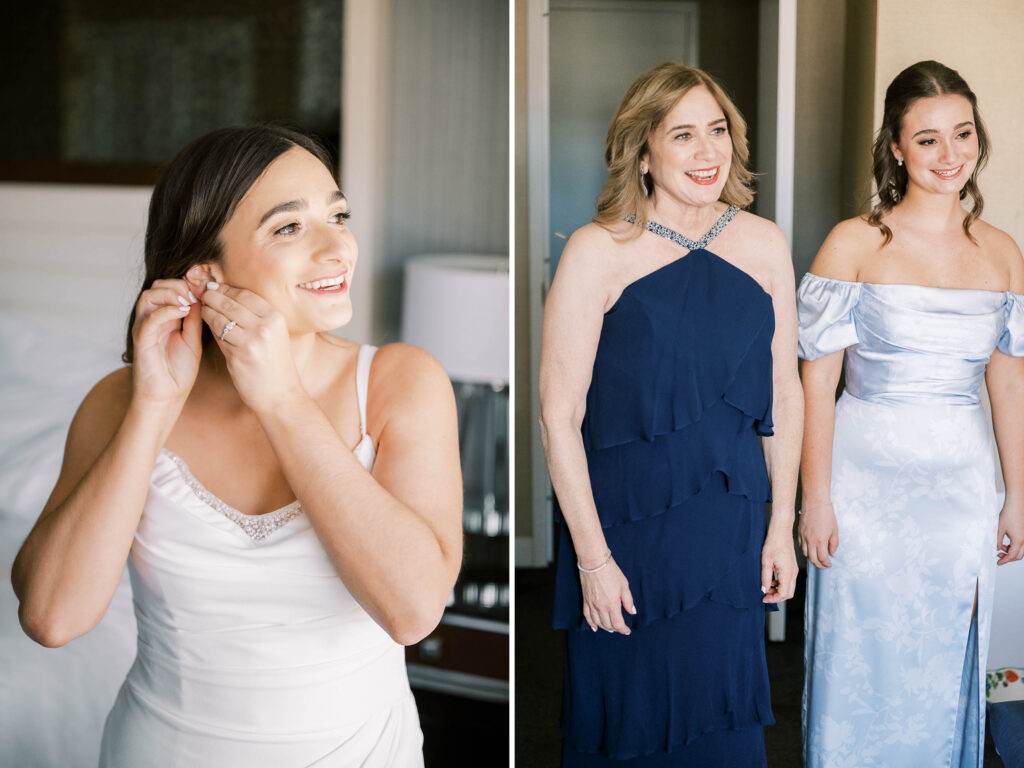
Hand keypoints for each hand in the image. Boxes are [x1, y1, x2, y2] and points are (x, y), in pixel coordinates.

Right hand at [130, 279, 201, 406]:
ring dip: (171, 294)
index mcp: (164, 317)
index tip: (205, 289)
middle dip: (178, 285)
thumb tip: (203, 297)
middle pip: (157, 286)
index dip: (186, 284)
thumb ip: (195, 318)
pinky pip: (150, 318)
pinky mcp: (141, 339)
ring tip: (189, 302)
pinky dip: (167, 310)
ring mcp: (144, 328)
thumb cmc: (179, 370)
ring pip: (149, 296)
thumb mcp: (193, 339)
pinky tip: (183, 312)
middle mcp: (151, 319)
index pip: (169, 287)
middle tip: (196, 295)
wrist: (167, 396)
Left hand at [200, 283, 303, 411]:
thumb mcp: (274, 334)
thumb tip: (227, 295)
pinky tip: (208, 326)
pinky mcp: (237, 356)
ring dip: (206, 311)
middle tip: (202, 295)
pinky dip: (209, 329)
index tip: (214, 287)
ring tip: (203, 309)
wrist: (280, 395)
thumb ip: (255, 315)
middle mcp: (264, 328)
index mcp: (275, 318)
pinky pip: (217, 336)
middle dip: (211, 296)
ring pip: (218, 318)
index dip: (226, 289)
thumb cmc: (275, 363)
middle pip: (229, 303)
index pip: (245, 294)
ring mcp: (251, 342)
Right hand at [579, 555, 635, 634]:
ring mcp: (592, 604)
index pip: (618, 624)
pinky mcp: (585, 600)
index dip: (624, 630)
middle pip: (608, 625)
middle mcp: (601, 607)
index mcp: (612, 604)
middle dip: (616, 629)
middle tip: (621, 628)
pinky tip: (595, 627)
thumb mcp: (624, 585)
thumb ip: (628, 601)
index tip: (627, 630)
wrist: (594, 562)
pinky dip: (591, 623)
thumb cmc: (610, 571)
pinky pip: (587, 616)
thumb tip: (632, 612)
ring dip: (605, 627)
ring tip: (611, 628)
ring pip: (598, 622)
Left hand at [761, 526, 796, 601]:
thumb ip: (765, 578)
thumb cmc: (773, 543)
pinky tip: (771, 579)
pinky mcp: (792, 567)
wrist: (781, 531)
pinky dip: (780, 584)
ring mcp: (793, 570)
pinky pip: (788, 580)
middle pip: (788, 593)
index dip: (774, 599)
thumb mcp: (765, 562)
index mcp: (787, 573)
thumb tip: (764, 590)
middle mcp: (793, 573)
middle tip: (765, 594)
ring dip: (778, 590)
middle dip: (777, 597)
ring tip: (767, 586)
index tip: (764, 598)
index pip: (784, 594)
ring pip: (789, 587)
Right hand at [799, 502, 838, 568]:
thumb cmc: (826, 515)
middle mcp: (810, 541)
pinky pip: (801, 546)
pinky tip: (810, 549)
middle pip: (812, 559)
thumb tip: (832, 553)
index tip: (829, 565)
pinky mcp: (799, 533)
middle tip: (823, 565)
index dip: (826, 564)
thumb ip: (834, 544)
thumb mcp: (835, 530)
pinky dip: (805, 550)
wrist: (815, 503)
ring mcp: (803, 537)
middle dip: (819, 564)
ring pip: (805, 553)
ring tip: (817, 558)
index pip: (822, 558)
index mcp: (820, 541)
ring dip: (811, 558)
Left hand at [997, 502, 1023, 564]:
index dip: (1005, 560)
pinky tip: (1005, 543)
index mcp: (1019, 540)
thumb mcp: (999, 529)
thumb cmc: (1009, 514)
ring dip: (1011, 552)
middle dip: (1009, 557)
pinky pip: (1021, 545)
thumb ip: (997, 540)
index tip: (999, 562)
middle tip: (999, 556)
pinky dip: (1014, 546)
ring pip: (1021, 551)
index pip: (1012, 555)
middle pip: (1018, 555)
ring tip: (1001, 547)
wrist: (1016, 505)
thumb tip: (997, 548)